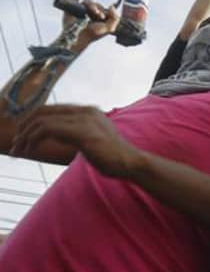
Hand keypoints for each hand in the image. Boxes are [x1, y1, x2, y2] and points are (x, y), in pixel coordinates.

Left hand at [10, 105, 142, 178]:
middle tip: (16, 145)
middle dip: (24, 128)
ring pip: (41, 121)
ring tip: (18, 151)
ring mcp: (83, 120)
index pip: (51, 109)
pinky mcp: (81, 132)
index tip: (22, 136)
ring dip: (25, 136)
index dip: (32, 120)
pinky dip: (33, 139)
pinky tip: (30, 150)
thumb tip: (58, 136)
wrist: (130, 163)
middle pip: (43, 111)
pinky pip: (48, 130)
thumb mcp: (91, 140)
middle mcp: (84, 111)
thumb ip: (76, 134)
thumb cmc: (113, 157)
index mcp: (88, 111)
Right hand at [61, 0, 118, 47]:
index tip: (103, 17)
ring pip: (88, 1)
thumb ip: (115, 18)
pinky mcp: (72, 7)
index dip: (106, 11)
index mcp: (99, 18)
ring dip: (91, 5)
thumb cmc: (93, 34)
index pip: (105, 9)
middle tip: (98, 16)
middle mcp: (90, 13)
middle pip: (97, 4)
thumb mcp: (109, 28)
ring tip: (92, 12)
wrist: (78, 36)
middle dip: (98, 9)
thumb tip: (112, 6)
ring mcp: (81, 10)